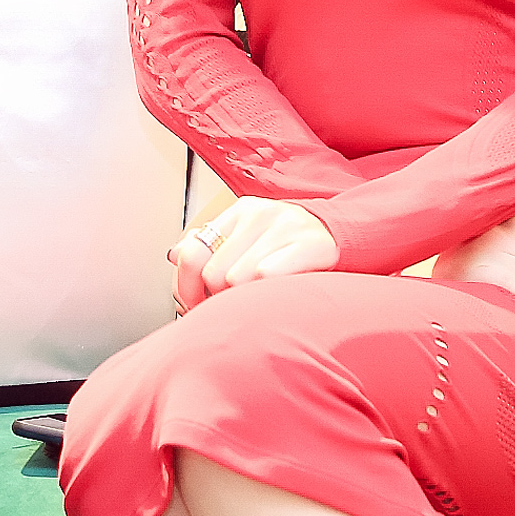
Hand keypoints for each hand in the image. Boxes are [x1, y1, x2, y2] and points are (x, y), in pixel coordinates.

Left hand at [171, 198, 337, 311]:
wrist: (339, 234)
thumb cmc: (287, 244)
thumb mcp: (247, 237)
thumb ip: (213, 244)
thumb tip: (174, 255)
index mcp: (238, 211)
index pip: (192, 251)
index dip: (186, 286)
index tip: (194, 304)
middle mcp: (258, 213)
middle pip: (213, 273)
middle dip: (219, 297)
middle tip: (233, 304)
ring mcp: (284, 226)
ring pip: (238, 279)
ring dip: (245, 298)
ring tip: (258, 296)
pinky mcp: (308, 244)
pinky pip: (267, 277)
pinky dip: (267, 292)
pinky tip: (277, 292)